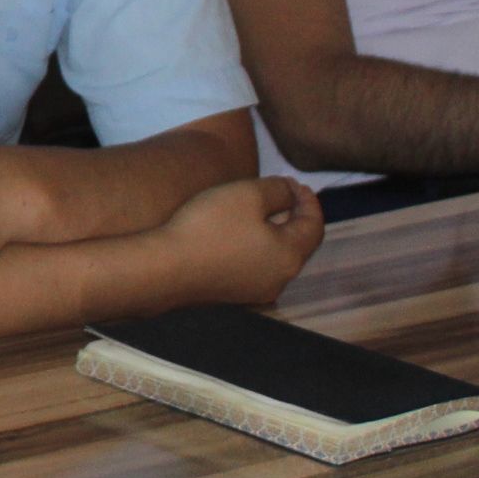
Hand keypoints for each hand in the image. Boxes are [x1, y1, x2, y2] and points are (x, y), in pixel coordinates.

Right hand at [154, 175, 323, 302]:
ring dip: (274, 232)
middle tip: (282, 193)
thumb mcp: (247, 195)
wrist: (164, 269)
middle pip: (298, 243)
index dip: (309, 201)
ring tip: (260, 210)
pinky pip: (255, 266)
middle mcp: (280, 279)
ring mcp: (256, 291)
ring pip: (276, 256)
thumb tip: (290, 191)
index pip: (314, 226)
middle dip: (293, 216)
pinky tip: (238, 234)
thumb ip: (277, 189)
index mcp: (290, 256)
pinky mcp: (234, 295)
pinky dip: (256, 246)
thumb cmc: (209, 228)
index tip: (295, 182)